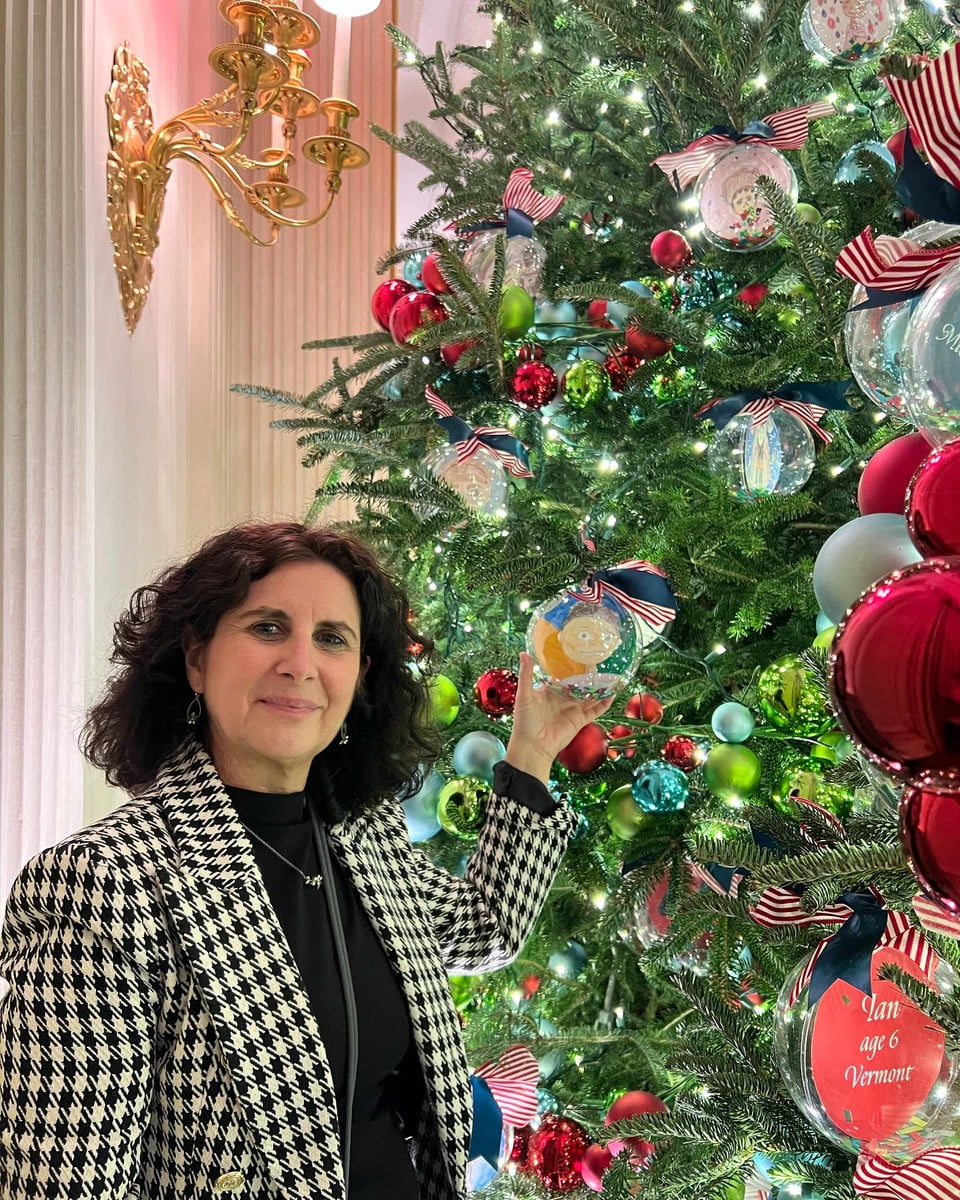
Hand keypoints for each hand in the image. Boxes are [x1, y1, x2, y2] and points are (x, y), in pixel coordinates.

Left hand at [505, 651, 614, 784]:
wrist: (533, 746)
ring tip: (611, 675)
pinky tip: (613, 694)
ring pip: (590, 696)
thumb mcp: (524, 695)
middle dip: (588, 676)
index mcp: (550, 691)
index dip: (571, 667)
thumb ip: (526, 674)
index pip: (563, 676)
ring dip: (600, 688)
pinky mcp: (580, 720)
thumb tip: (524, 653)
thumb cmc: (525, 720)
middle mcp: (563, 699)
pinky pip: (595, 710)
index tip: (580, 654)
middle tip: (599, 662)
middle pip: (579, 685)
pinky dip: (604, 703)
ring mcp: (573, 710)